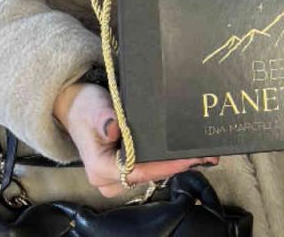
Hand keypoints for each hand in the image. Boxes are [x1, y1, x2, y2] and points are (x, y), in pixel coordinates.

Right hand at [53, 82, 216, 197]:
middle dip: (177, 165)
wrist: (77, 106)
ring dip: (176, 163)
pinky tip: (188, 153)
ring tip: (204, 154)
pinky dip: (168, 160)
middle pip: (148, 175)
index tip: (188, 158)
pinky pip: (150, 167)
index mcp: (100, 168)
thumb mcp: (91, 108)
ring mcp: (118, 176)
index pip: (138, 171)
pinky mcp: (127, 168)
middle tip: (206, 155)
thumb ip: (102, 118)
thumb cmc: (84, 107)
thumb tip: (113, 129)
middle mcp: (110, 179)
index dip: (164, 166)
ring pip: (152, 173)